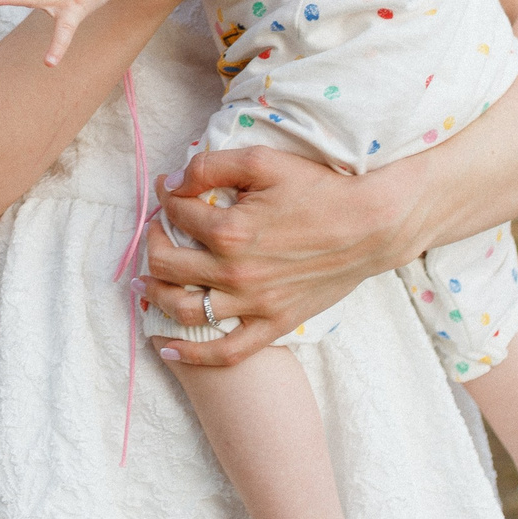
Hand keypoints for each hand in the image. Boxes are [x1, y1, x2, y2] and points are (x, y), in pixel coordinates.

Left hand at [137, 147, 421, 364]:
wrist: (371, 226)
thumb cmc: (319, 189)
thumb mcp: (262, 162)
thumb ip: (210, 167)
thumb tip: (172, 182)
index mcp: (229, 231)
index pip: (176, 215)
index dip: (167, 199)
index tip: (171, 191)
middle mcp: (235, 273)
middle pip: (166, 266)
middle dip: (153, 244)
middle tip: (158, 231)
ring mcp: (254, 304)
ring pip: (184, 310)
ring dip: (155, 296)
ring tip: (146, 283)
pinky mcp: (273, 324)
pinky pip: (226, 352)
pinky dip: (192, 356)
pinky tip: (167, 350)